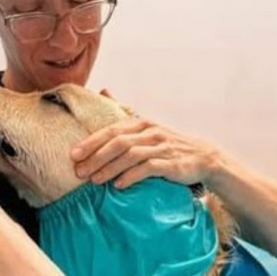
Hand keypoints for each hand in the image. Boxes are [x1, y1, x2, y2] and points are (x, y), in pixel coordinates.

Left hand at [71, 116, 219, 188]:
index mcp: (142, 124)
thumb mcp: (146, 126)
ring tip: (94, 181)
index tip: (73, 155)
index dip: (91, 142)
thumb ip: (124, 111)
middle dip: (96, 157)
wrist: (203, 158)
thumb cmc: (166, 144)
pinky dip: (132, 176)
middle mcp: (151, 133)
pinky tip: (119, 185)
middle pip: (119, 143)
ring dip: (110, 169)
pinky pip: (149, 168)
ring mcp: (162, 147)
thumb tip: (103, 90)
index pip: (111, 130)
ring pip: (131, 155)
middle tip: (79, 172)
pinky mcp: (172, 163)